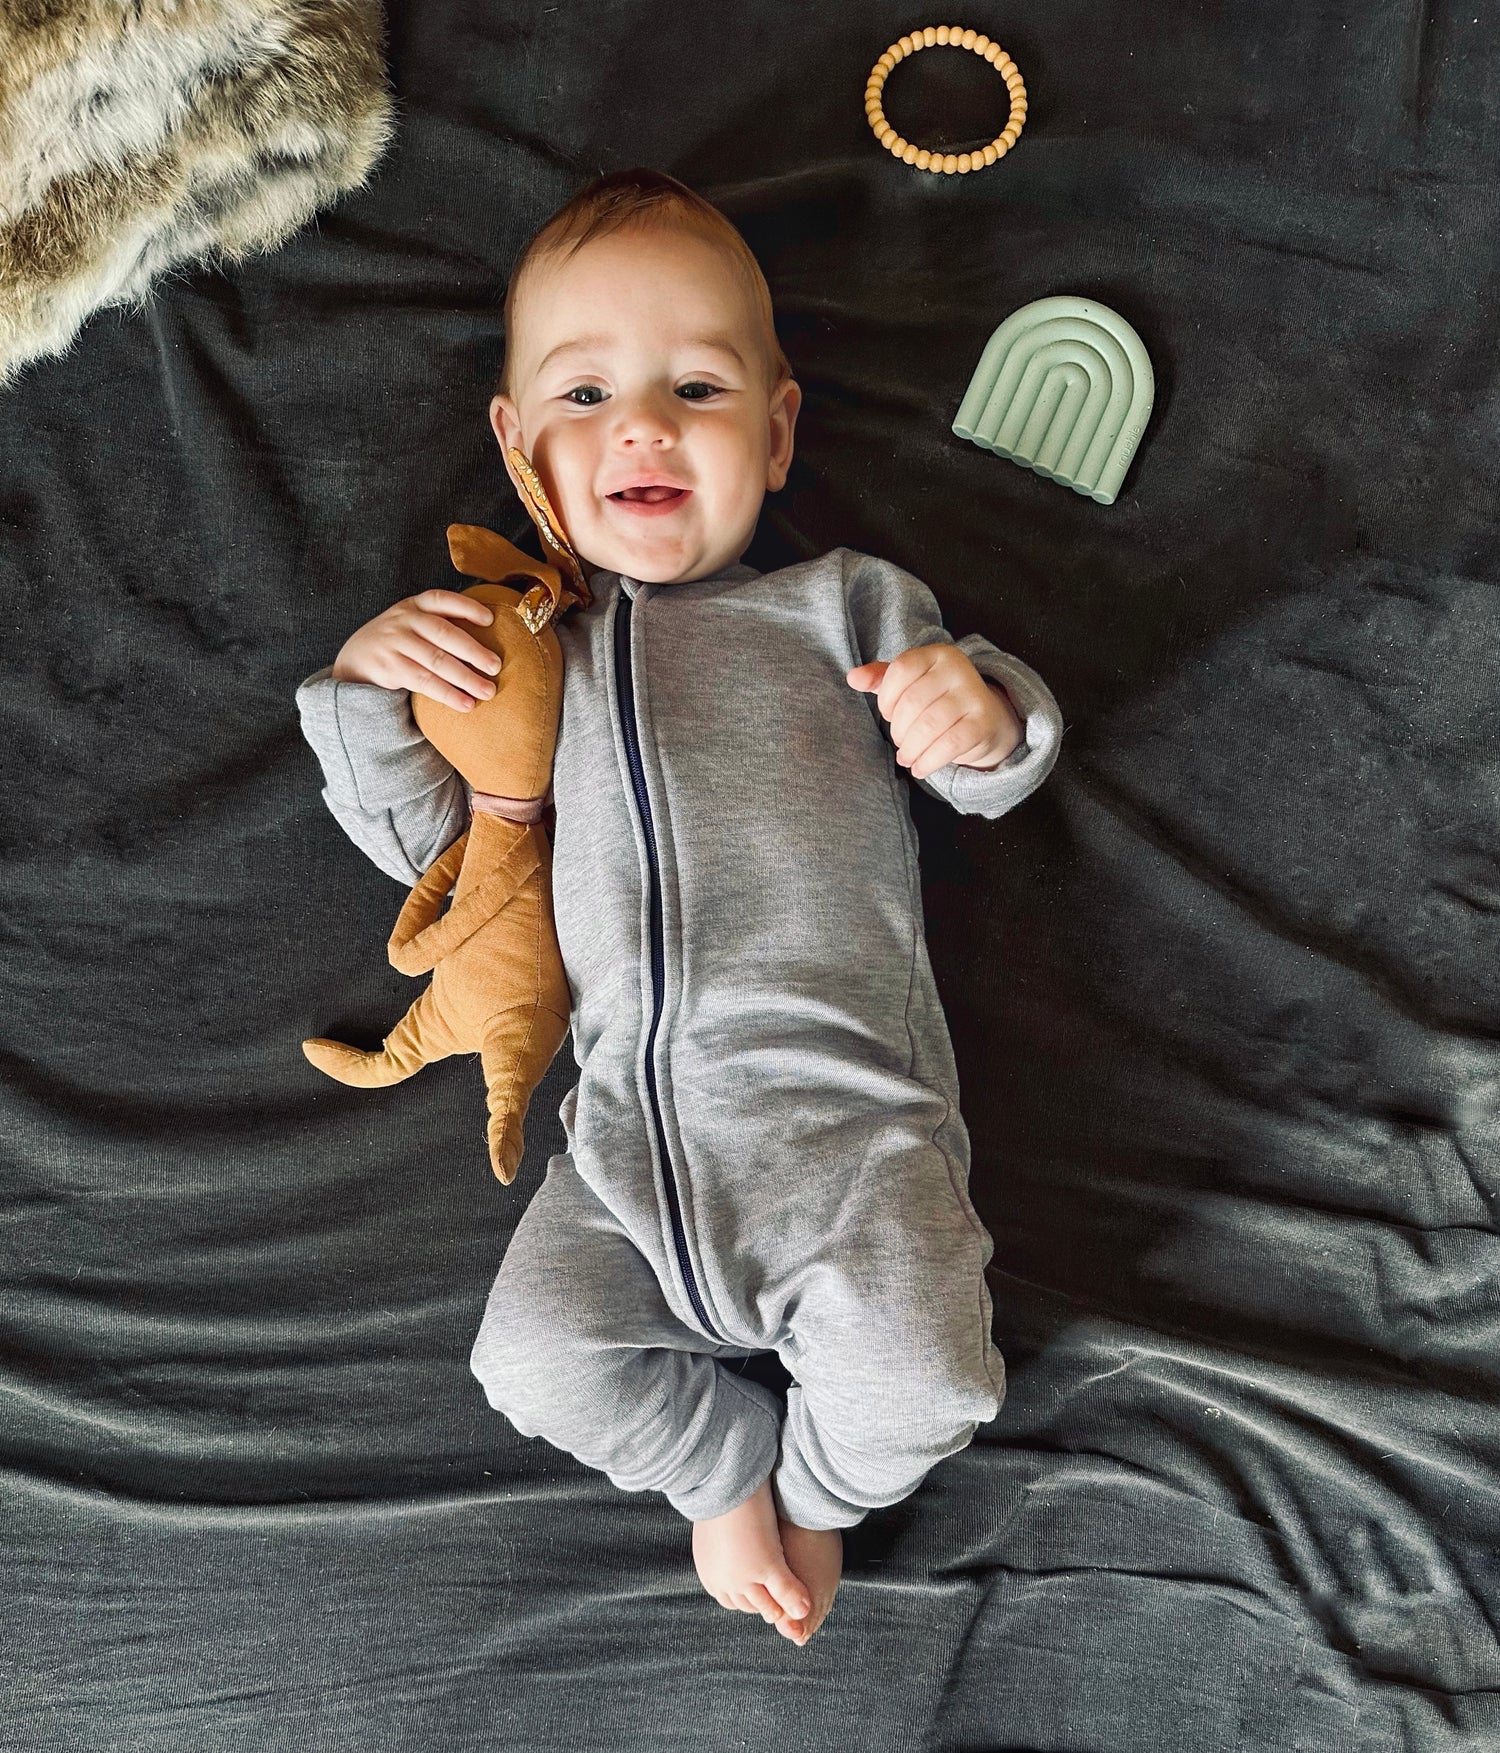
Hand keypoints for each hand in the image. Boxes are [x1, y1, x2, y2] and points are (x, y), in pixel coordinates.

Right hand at [330, 590, 501, 710]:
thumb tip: (486, 640)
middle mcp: (404, 620)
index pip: (442, 599)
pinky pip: (424, 681)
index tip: (489, 620)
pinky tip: (465, 704)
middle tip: (496, 666)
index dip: (467, 607)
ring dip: (465, 678)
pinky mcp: (389, 667)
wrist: (353, 660)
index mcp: (414, 606)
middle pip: (443, 633)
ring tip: (487, 691)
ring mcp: (395, 643)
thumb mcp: (411, 623)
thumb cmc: (396, 642)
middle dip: (473, 651)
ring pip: (436, 661)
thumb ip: (439, 624)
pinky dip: (448, 694)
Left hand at [847, 644, 1022, 779]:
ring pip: (929, 726)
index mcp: (937, 654)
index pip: (900, 671)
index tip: (889, 714)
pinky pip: (949, 745)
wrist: (986, 719)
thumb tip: (853, 678)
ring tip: (906, 758)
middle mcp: (958, 669)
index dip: (886, 698)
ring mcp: (973, 694)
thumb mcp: (911, 684)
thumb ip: (881, 678)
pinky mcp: (983, 722)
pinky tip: (920, 768)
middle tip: (900, 742)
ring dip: (911, 749)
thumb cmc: (938, 700)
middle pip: (912, 702)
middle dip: (899, 730)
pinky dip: (928, 761)